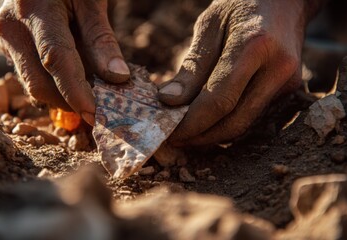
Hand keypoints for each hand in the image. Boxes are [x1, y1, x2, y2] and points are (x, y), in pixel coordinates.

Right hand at [0, 0, 129, 124]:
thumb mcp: (91, 1)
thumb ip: (102, 38)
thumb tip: (118, 78)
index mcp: (34, 9)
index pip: (56, 58)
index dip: (76, 91)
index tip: (96, 115)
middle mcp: (12, 28)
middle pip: (39, 83)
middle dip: (70, 102)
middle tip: (101, 108)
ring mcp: (5, 40)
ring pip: (34, 85)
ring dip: (64, 96)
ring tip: (91, 88)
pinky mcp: (8, 49)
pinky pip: (32, 77)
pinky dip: (55, 85)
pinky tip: (76, 76)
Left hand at [158, 0, 322, 145]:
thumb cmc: (241, 5)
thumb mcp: (209, 25)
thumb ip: (192, 66)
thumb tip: (168, 101)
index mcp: (254, 46)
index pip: (218, 101)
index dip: (191, 124)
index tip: (168, 133)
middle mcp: (278, 69)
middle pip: (234, 122)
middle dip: (200, 137)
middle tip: (174, 139)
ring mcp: (288, 82)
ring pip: (244, 124)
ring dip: (213, 135)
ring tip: (186, 133)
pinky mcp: (289, 89)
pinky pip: (252, 115)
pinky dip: (227, 122)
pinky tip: (207, 121)